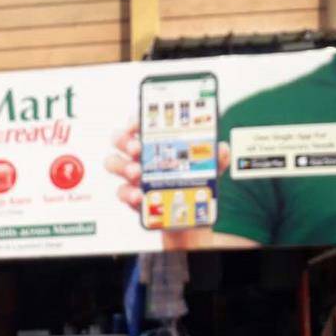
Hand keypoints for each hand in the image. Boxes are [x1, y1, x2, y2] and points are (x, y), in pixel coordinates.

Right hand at [105, 123, 243, 250]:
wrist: (188, 215)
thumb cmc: (193, 185)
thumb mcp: (209, 169)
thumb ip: (217, 158)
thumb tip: (221, 148)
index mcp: (158, 143)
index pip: (141, 123)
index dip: (136, 120)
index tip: (139, 124)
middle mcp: (142, 156)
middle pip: (121, 140)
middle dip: (125, 140)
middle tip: (137, 148)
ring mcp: (134, 176)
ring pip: (114, 163)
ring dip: (122, 165)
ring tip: (136, 172)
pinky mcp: (133, 196)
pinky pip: (122, 192)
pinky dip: (128, 193)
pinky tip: (139, 196)